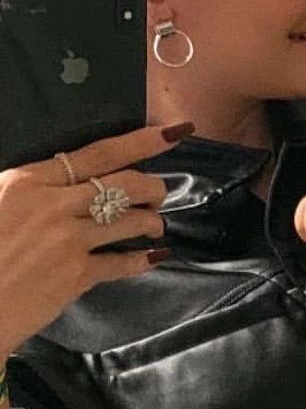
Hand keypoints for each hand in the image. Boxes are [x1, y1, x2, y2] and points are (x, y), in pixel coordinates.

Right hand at [0, 124, 181, 357]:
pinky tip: (155, 256)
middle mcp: (53, 207)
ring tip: (153, 225)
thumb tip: (67, 180)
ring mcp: (68, 242)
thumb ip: (32, 186)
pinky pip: (122, 263)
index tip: (173, 133)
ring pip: (131, 221)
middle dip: (153, 188)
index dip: (141, 142)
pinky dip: (143, 259)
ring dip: (151, 221)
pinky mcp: (76, 276)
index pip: (98, 154)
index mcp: (29, 181)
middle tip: (158, 194)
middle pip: (125, 186)